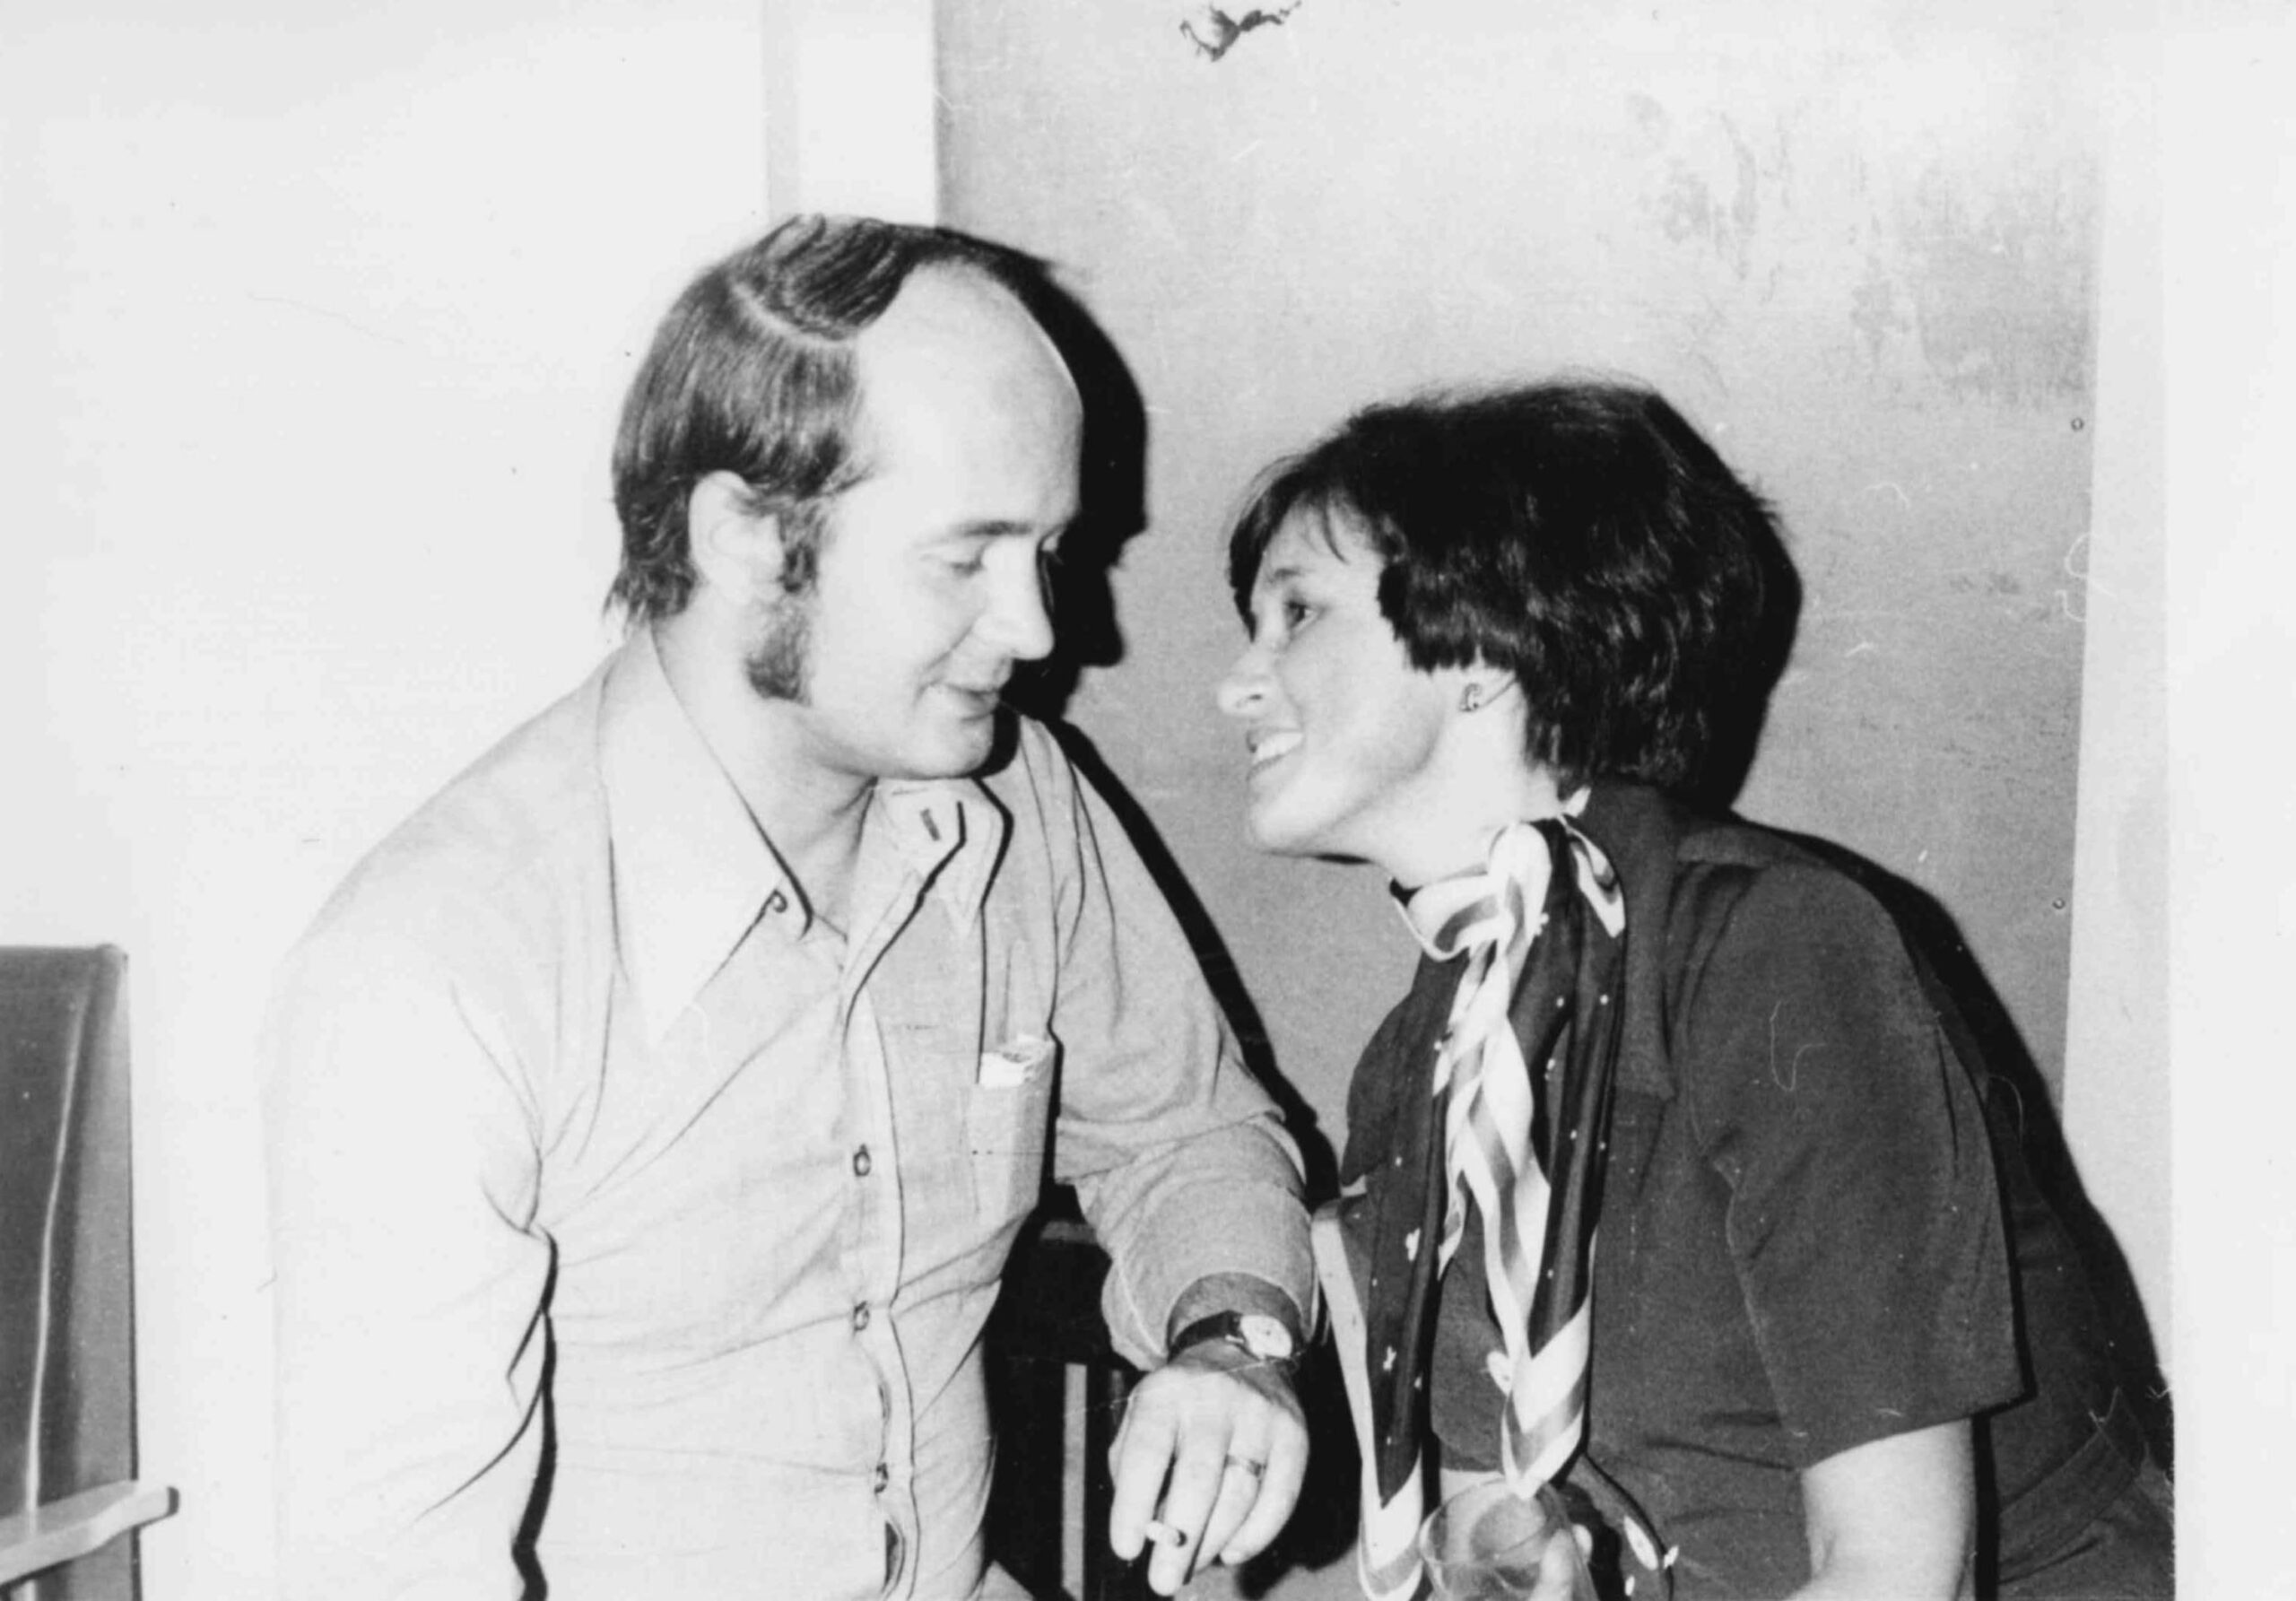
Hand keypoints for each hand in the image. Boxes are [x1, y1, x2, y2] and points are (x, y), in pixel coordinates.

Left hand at [1106, 1341, 1307, 1594]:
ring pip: (1240, 1495)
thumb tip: (1147, 1532)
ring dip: (1213, 1543)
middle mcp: (1215, 1399)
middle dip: (1179, 1540)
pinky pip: (1280, 1499)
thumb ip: (1133, 1467)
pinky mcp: (1294, 1436)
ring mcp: (1260, 1416)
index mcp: (1167, 1392)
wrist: (1241, 1351)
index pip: (1148, 1451)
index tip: (1127, 1547)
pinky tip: (1231, 1552)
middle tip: (1163, 1581)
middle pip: (1199, 1479)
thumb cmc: (1180, 1402)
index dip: (1134, 1504)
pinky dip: (1255, 1536)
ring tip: (1190, 1567)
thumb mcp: (1142, 1413)